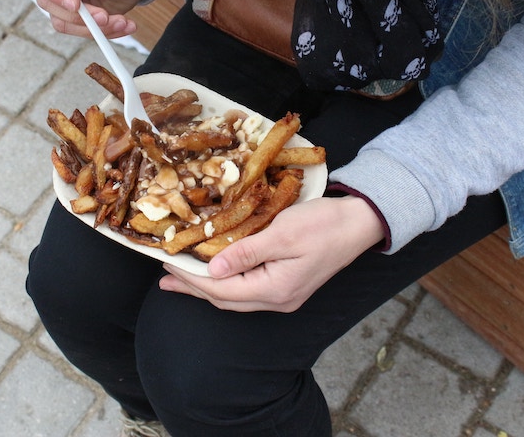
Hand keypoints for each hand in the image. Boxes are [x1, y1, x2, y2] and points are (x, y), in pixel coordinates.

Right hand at [25, 0, 156, 38]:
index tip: (75, 4)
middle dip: (78, 16)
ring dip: (93, 28)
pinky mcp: (77, 15)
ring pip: (63, 22)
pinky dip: (104, 32)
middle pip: (47, 2)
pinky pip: (81, 30)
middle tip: (105, 17)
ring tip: (122, 22)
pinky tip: (124, 25)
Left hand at [158, 196, 384, 311]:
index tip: (167, 263)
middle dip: (192, 287)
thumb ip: (246, 253)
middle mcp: (277, 299)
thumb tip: (212, 272)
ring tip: (180, 277)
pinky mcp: (287, 284)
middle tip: (164, 277)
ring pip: (235, 296)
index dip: (191, 278)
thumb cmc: (323, 224)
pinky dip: (225, 281)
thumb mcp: (282, 234)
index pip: (221, 289)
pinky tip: (214, 272)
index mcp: (275, 289)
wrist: (359, 223)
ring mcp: (283, 295)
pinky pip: (246, 288)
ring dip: (206, 286)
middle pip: (225, 299)